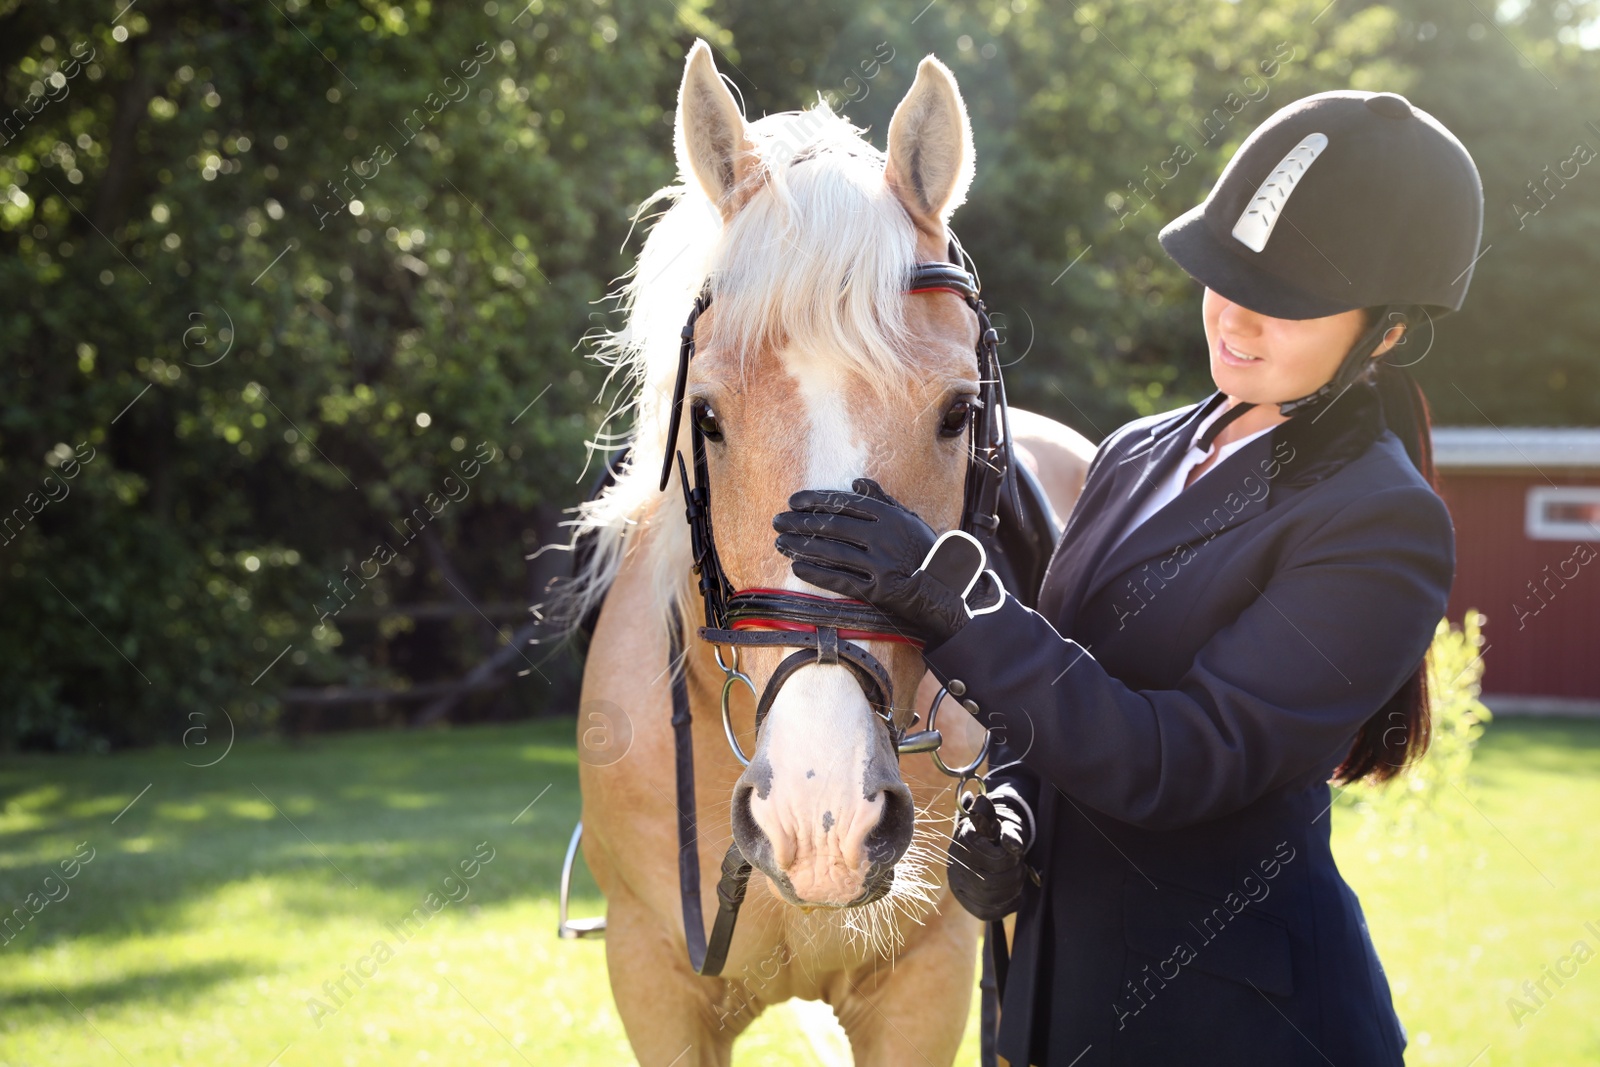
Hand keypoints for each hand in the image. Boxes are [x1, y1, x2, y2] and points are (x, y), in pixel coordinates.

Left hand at [772, 478, 970, 646]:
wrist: (945, 588)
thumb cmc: (924, 549)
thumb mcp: (908, 518)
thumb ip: (881, 500)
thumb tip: (856, 483)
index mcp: (889, 516)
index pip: (844, 504)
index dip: (815, 501)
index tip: (793, 501)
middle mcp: (883, 538)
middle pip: (832, 527)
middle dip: (800, 523)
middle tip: (778, 521)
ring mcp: (880, 565)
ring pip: (831, 552)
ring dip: (801, 547)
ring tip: (780, 543)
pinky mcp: (878, 591)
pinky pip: (840, 580)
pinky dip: (817, 573)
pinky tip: (797, 567)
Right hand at [947, 788, 1031, 920]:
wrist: (988, 839)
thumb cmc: (999, 832)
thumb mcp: (1007, 825)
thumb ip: (1012, 833)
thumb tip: (1013, 846)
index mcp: (964, 839)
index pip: (992, 860)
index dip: (1010, 860)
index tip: (1017, 853)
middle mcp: (954, 863)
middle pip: (988, 883)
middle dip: (1013, 877)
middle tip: (1021, 867)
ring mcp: (957, 883)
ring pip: (988, 899)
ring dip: (1012, 891)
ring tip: (1018, 878)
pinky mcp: (964, 899)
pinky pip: (985, 913)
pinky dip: (1006, 907)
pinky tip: (1015, 896)